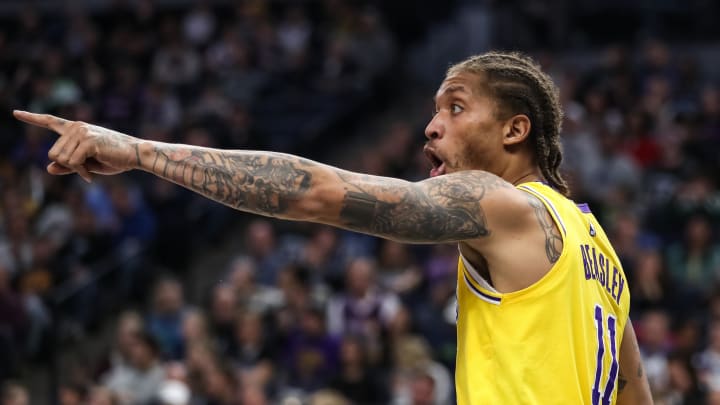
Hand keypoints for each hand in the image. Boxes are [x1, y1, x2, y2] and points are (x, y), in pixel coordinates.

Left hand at [13, 110, 139, 182]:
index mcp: (75, 128)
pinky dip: (81, 173)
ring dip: (75, 170)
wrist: (135, 155)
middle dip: (67, 166)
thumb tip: (48, 167)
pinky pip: (73, 162)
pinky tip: (91, 175)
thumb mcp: (87, 164)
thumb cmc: (113, 158)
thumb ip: (67, 165)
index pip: (50, 121)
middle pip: (53, 153)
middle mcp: (76, 127)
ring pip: (61, 158)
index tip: (16, 113)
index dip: (31, 118)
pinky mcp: (88, 141)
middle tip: (84, 171)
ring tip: (90, 171)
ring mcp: (82, 132)